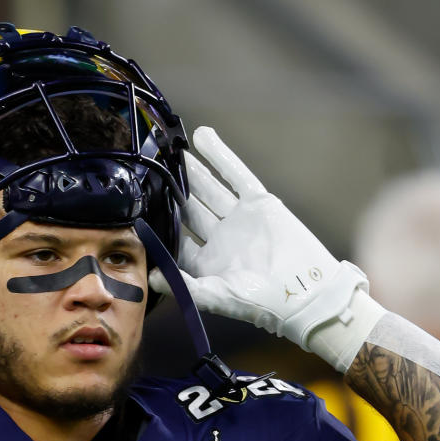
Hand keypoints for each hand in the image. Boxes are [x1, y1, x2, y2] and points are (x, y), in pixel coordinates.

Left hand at [151, 126, 369, 355]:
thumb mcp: (216, 296)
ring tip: (170, 147)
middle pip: (189, 206)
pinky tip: (203, 136)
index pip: (175, 235)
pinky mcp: (258, 202)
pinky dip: (219, 156)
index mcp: (204, 261)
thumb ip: (183, 285)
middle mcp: (219, 238)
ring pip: (209, 186)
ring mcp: (238, 218)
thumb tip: (149, 278)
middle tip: (148, 165)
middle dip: (170, 187)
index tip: (135, 201)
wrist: (304, 293)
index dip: (157, 218)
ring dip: (190, 167)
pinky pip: (236, 174)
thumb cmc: (260, 303)